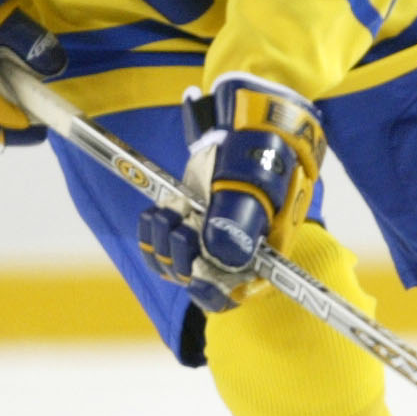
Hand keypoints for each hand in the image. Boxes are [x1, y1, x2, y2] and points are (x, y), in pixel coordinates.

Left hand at [136, 75, 325, 309]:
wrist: (252, 124)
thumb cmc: (265, 152)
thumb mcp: (257, 180)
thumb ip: (240, 219)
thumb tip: (222, 255)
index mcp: (262, 251)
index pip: (235, 291)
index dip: (213, 292)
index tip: (196, 278)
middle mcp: (234, 253)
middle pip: (198, 280)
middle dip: (182, 255)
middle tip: (181, 224)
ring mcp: (209, 240)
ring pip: (175, 265)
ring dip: (163, 243)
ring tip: (168, 212)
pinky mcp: (186, 225)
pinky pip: (158, 248)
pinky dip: (151, 234)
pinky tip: (156, 213)